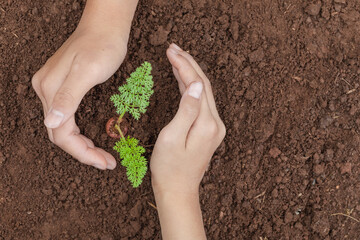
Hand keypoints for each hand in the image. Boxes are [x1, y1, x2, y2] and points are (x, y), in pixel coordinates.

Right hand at [31, 0, 137, 169]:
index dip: (82, 152)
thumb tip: (51, 123)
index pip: (61, 133)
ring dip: (81, 145)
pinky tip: (90, 139)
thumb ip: (68, 96)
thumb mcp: (88, 71)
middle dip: (83, 152)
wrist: (105, 27)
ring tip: (102, 156)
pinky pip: (67, 118)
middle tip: (106, 163)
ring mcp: (52, 89)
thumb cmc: (102, 46)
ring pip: (63, 128)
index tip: (104, 163)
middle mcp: (46, 91)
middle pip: (60, 134)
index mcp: (50, 89)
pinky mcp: (63, 87)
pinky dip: (79, 133)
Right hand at [151, 43, 225, 194]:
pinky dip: (191, 87)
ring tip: (176, 57)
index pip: (197, 84)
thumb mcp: (172, 137)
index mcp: (207, 123)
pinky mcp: (208, 130)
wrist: (178, 189)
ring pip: (203, 91)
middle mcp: (215, 123)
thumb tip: (197, 84)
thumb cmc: (169, 166)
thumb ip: (187, 109)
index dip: (183, 65)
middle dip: (188, 63)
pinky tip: (183, 80)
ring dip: (190, 73)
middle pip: (204, 84)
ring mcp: (214, 127)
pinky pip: (201, 102)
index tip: (170, 51)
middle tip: (172, 48)